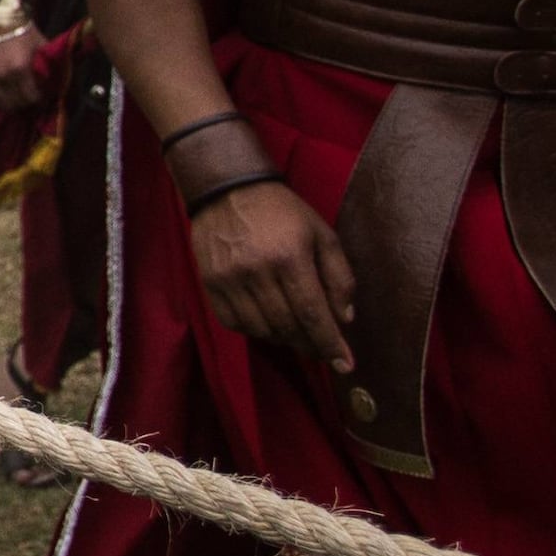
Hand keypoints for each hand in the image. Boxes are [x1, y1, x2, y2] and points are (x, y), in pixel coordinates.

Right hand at [0, 25, 52, 110]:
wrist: (0, 19)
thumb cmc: (24, 31)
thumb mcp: (40, 45)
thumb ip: (47, 62)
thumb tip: (57, 77)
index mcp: (21, 68)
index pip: (30, 95)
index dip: (39, 101)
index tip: (44, 100)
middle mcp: (6, 75)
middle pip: (17, 101)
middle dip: (27, 105)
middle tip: (34, 103)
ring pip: (3, 101)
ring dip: (13, 105)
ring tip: (21, 104)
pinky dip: (0, 101)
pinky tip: (7, 102)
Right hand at [185, 174, 355, 379]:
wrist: (229, 190)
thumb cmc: (283, 212)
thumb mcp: (322, 234)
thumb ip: (339, 276)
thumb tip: (344, 319)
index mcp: (290, 257)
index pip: (313, 314)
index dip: (330, 343)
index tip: (345, 365)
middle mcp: (257, 271)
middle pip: (288, 326)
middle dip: (310, 344)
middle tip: (323, 350)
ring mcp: (229, 279)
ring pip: (261, 329)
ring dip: (283, 338)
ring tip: (296, 331)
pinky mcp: (210, 283)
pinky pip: (234, 323)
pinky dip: (255, 330)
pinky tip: (267, 322)